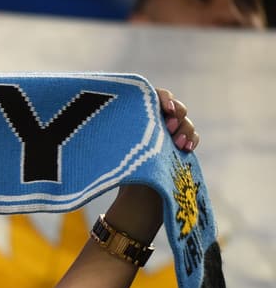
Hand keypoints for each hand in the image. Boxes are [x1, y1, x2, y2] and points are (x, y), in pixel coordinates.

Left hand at [105, 88, 200, 237]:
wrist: (127, 191)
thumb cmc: (112, 166)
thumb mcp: (110, 148)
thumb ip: (114, 132)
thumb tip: (95, 120)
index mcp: (137, 114)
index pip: (154, 96)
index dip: (163, 97)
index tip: (164, 106)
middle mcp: (155, 120)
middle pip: (174, 106)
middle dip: (176, 113)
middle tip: (169, 125)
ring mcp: (169, 132)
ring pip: (184, 121)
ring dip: (184, 129)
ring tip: (177, 144)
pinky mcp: (179, 145)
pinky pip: (192, 136)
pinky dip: (192, 140)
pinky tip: (187, 148)